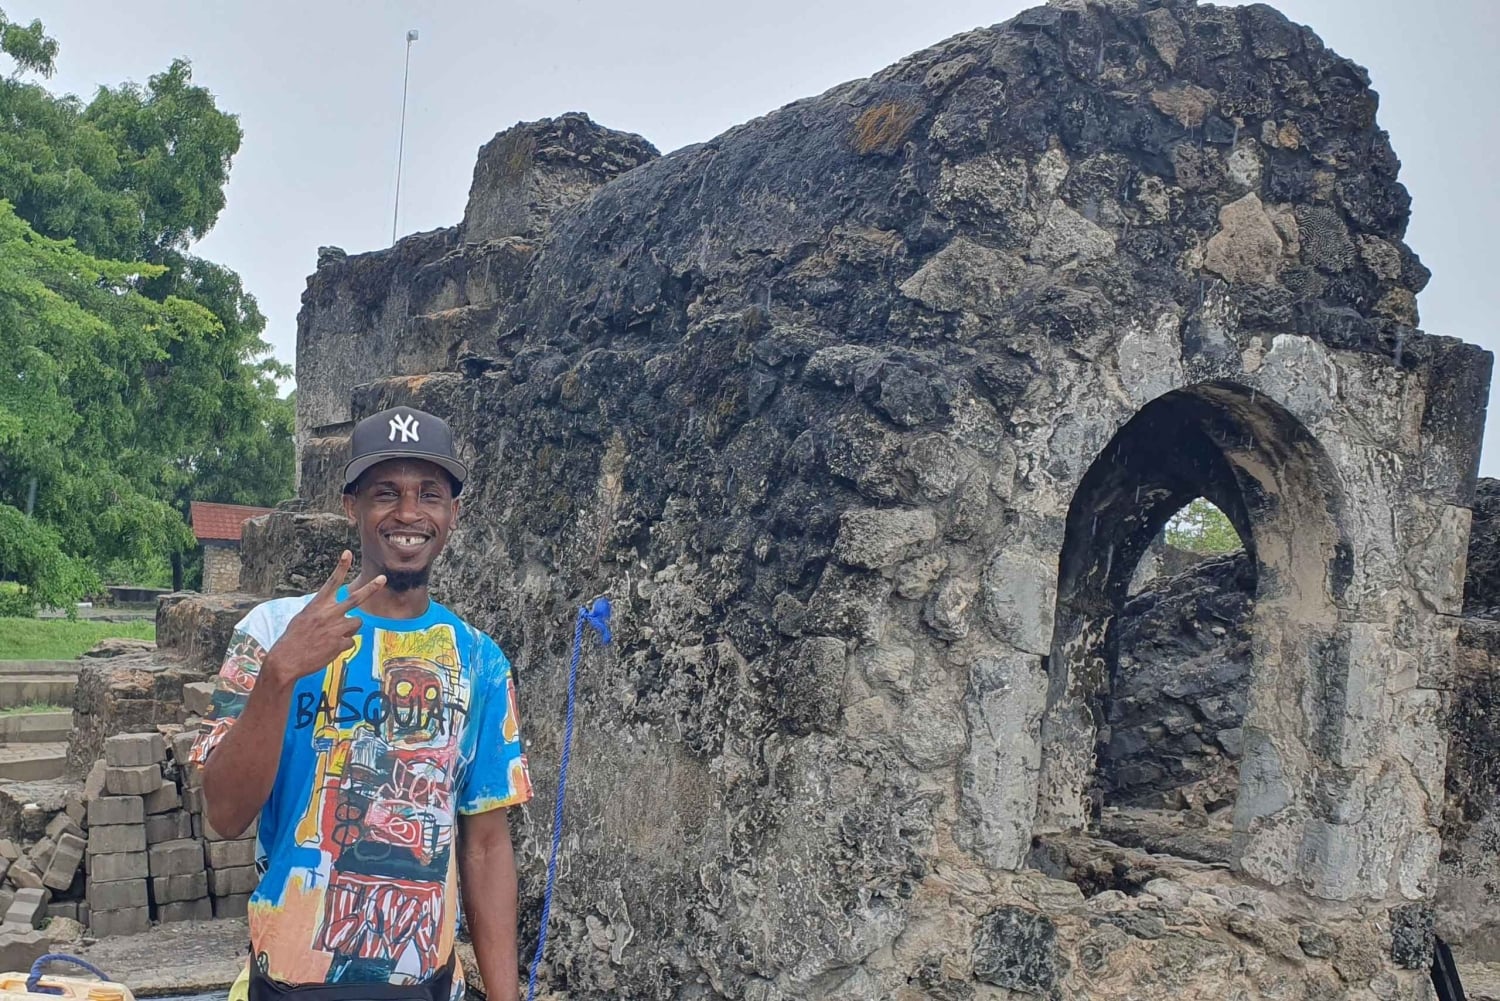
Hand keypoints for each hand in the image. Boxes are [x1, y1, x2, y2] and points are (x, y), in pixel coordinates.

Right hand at [263, 551, 384, 686]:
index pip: (332, 582)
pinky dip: (342, 645)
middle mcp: (328, 614)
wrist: (286, 660)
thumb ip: (322, 612)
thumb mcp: (303, 618)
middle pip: (355, 598)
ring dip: (349, 628)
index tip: (348, 553)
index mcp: (317, 605)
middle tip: (382, 579)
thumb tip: (341, 614)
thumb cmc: (293, 639)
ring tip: (332, 637)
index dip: (340, 567)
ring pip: (356, 623)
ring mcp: (335, 628)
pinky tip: (328, 649)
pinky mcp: (340, 643)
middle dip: (370, 588)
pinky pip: (350, 641)